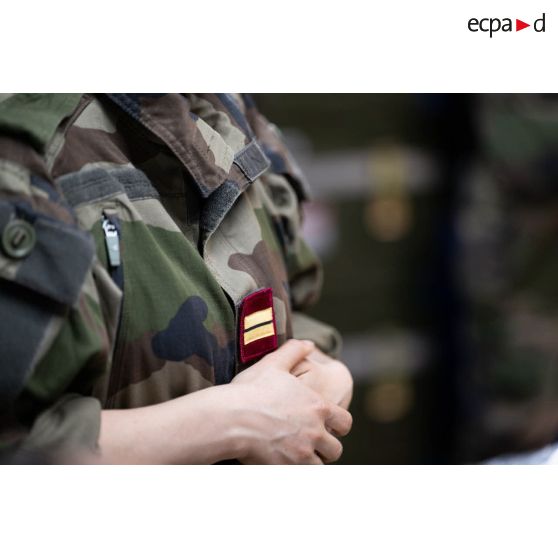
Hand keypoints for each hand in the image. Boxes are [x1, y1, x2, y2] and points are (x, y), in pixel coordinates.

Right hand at [231, 340, 351, 463]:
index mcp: (317, 407)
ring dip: (311, 463)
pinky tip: (283, 467)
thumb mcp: (273, 363)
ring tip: (296, 458)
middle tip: (311, 445)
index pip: (345, 422)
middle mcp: (315, 432)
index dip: (338, 426)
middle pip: (335, 450)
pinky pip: (301, 478)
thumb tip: (309, 343)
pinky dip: (295, 473)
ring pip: (319, 467)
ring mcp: (302, 454)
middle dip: (325, 449)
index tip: (329, 427)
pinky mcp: (287, 470)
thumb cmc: (251, 390)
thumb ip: (294, 350)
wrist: (230, 417)